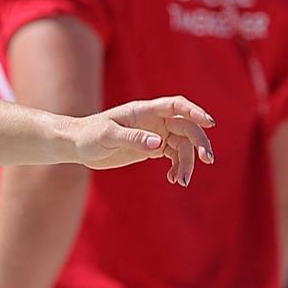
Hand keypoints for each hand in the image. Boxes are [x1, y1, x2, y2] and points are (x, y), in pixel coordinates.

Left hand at [70, 96, 215, 182]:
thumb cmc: (89, 135)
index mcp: (145, 110)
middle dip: (199, 143)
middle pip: (186, 127)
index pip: (176, 106)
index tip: (209, 124)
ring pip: (182, 145)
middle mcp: (154, 120)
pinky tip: (173, 179)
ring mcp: (155, 134)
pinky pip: (173, 156)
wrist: (78, 145)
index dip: (194, 112)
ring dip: (187, 162)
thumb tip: (159, 144)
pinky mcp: (152, 148)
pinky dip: (178, 167)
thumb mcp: (108, 136)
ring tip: (181, 181)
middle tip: (206, 160)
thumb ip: (133, 139)